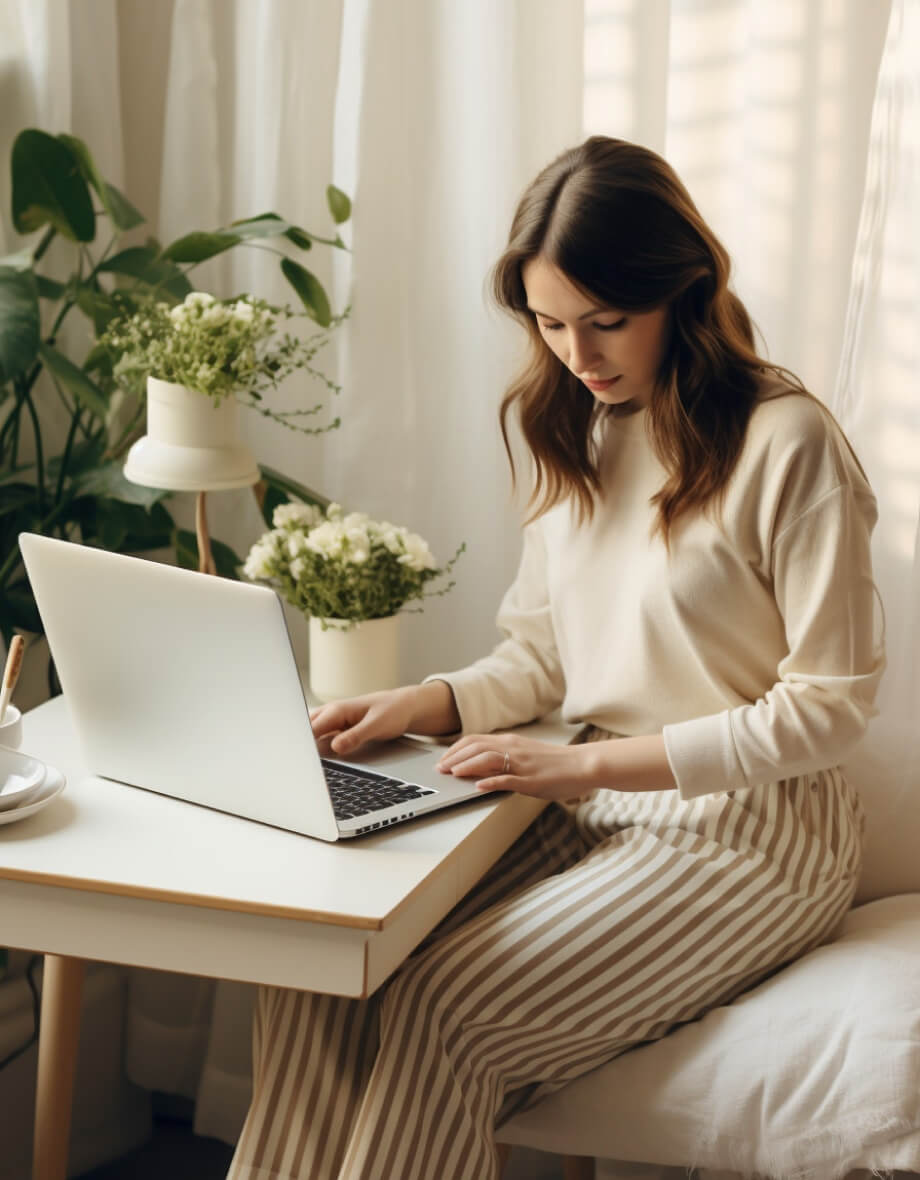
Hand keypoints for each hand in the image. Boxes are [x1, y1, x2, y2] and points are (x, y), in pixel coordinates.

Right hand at [310, 680, 459, 756]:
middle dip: (297, 745)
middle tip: (292, 766)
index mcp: (337, 710)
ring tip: (299, 766)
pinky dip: (315, 748)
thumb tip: (335, 747)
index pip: (310, 729)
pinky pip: (320, 739)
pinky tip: (314, 761)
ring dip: (305, 746)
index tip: (296, 758)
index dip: (301, 743)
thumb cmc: (392, 711)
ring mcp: (333, 722)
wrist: (404, 707)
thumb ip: (356, 736)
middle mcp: (331, 714)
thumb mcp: (377, 725)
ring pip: (311, 734)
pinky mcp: (337, 729)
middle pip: (305, 731)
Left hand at [435, 733, 595, 800]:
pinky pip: (508, 779)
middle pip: (476, 748)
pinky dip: (491, 782)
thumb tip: (480, 766)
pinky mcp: (531, 779)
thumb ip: (505, 758)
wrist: (582, 764)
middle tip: (440, 769)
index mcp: (511, 742)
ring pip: (488, 759)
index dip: (455, 750)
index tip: (443, 759)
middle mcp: (513, 748)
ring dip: (467, 766)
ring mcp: (522, 764)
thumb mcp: (525, 755)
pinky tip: (478, 787)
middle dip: (454, 758)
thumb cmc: (555, 763)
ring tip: (453, 774)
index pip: (475, 740)